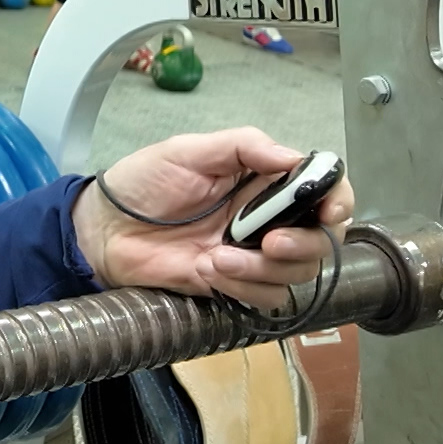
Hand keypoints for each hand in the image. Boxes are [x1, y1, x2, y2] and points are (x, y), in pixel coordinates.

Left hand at [70, 127, 353, 310]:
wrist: (104, 229)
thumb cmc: (143, 183)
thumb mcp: (188, 150)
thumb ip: (242, 146)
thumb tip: (292, 156)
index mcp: (263, 180)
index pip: (323, 189)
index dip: (338, 201)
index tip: (329, 211)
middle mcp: (267, 218)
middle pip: (321, 239)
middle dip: (305, 243)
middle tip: (270, 242)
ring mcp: (252, 255)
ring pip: (297, 273)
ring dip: (263, 269)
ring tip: (218, 257)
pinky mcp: (234, 285)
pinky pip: (267, 297)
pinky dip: (243, 287)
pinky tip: (207, 269)